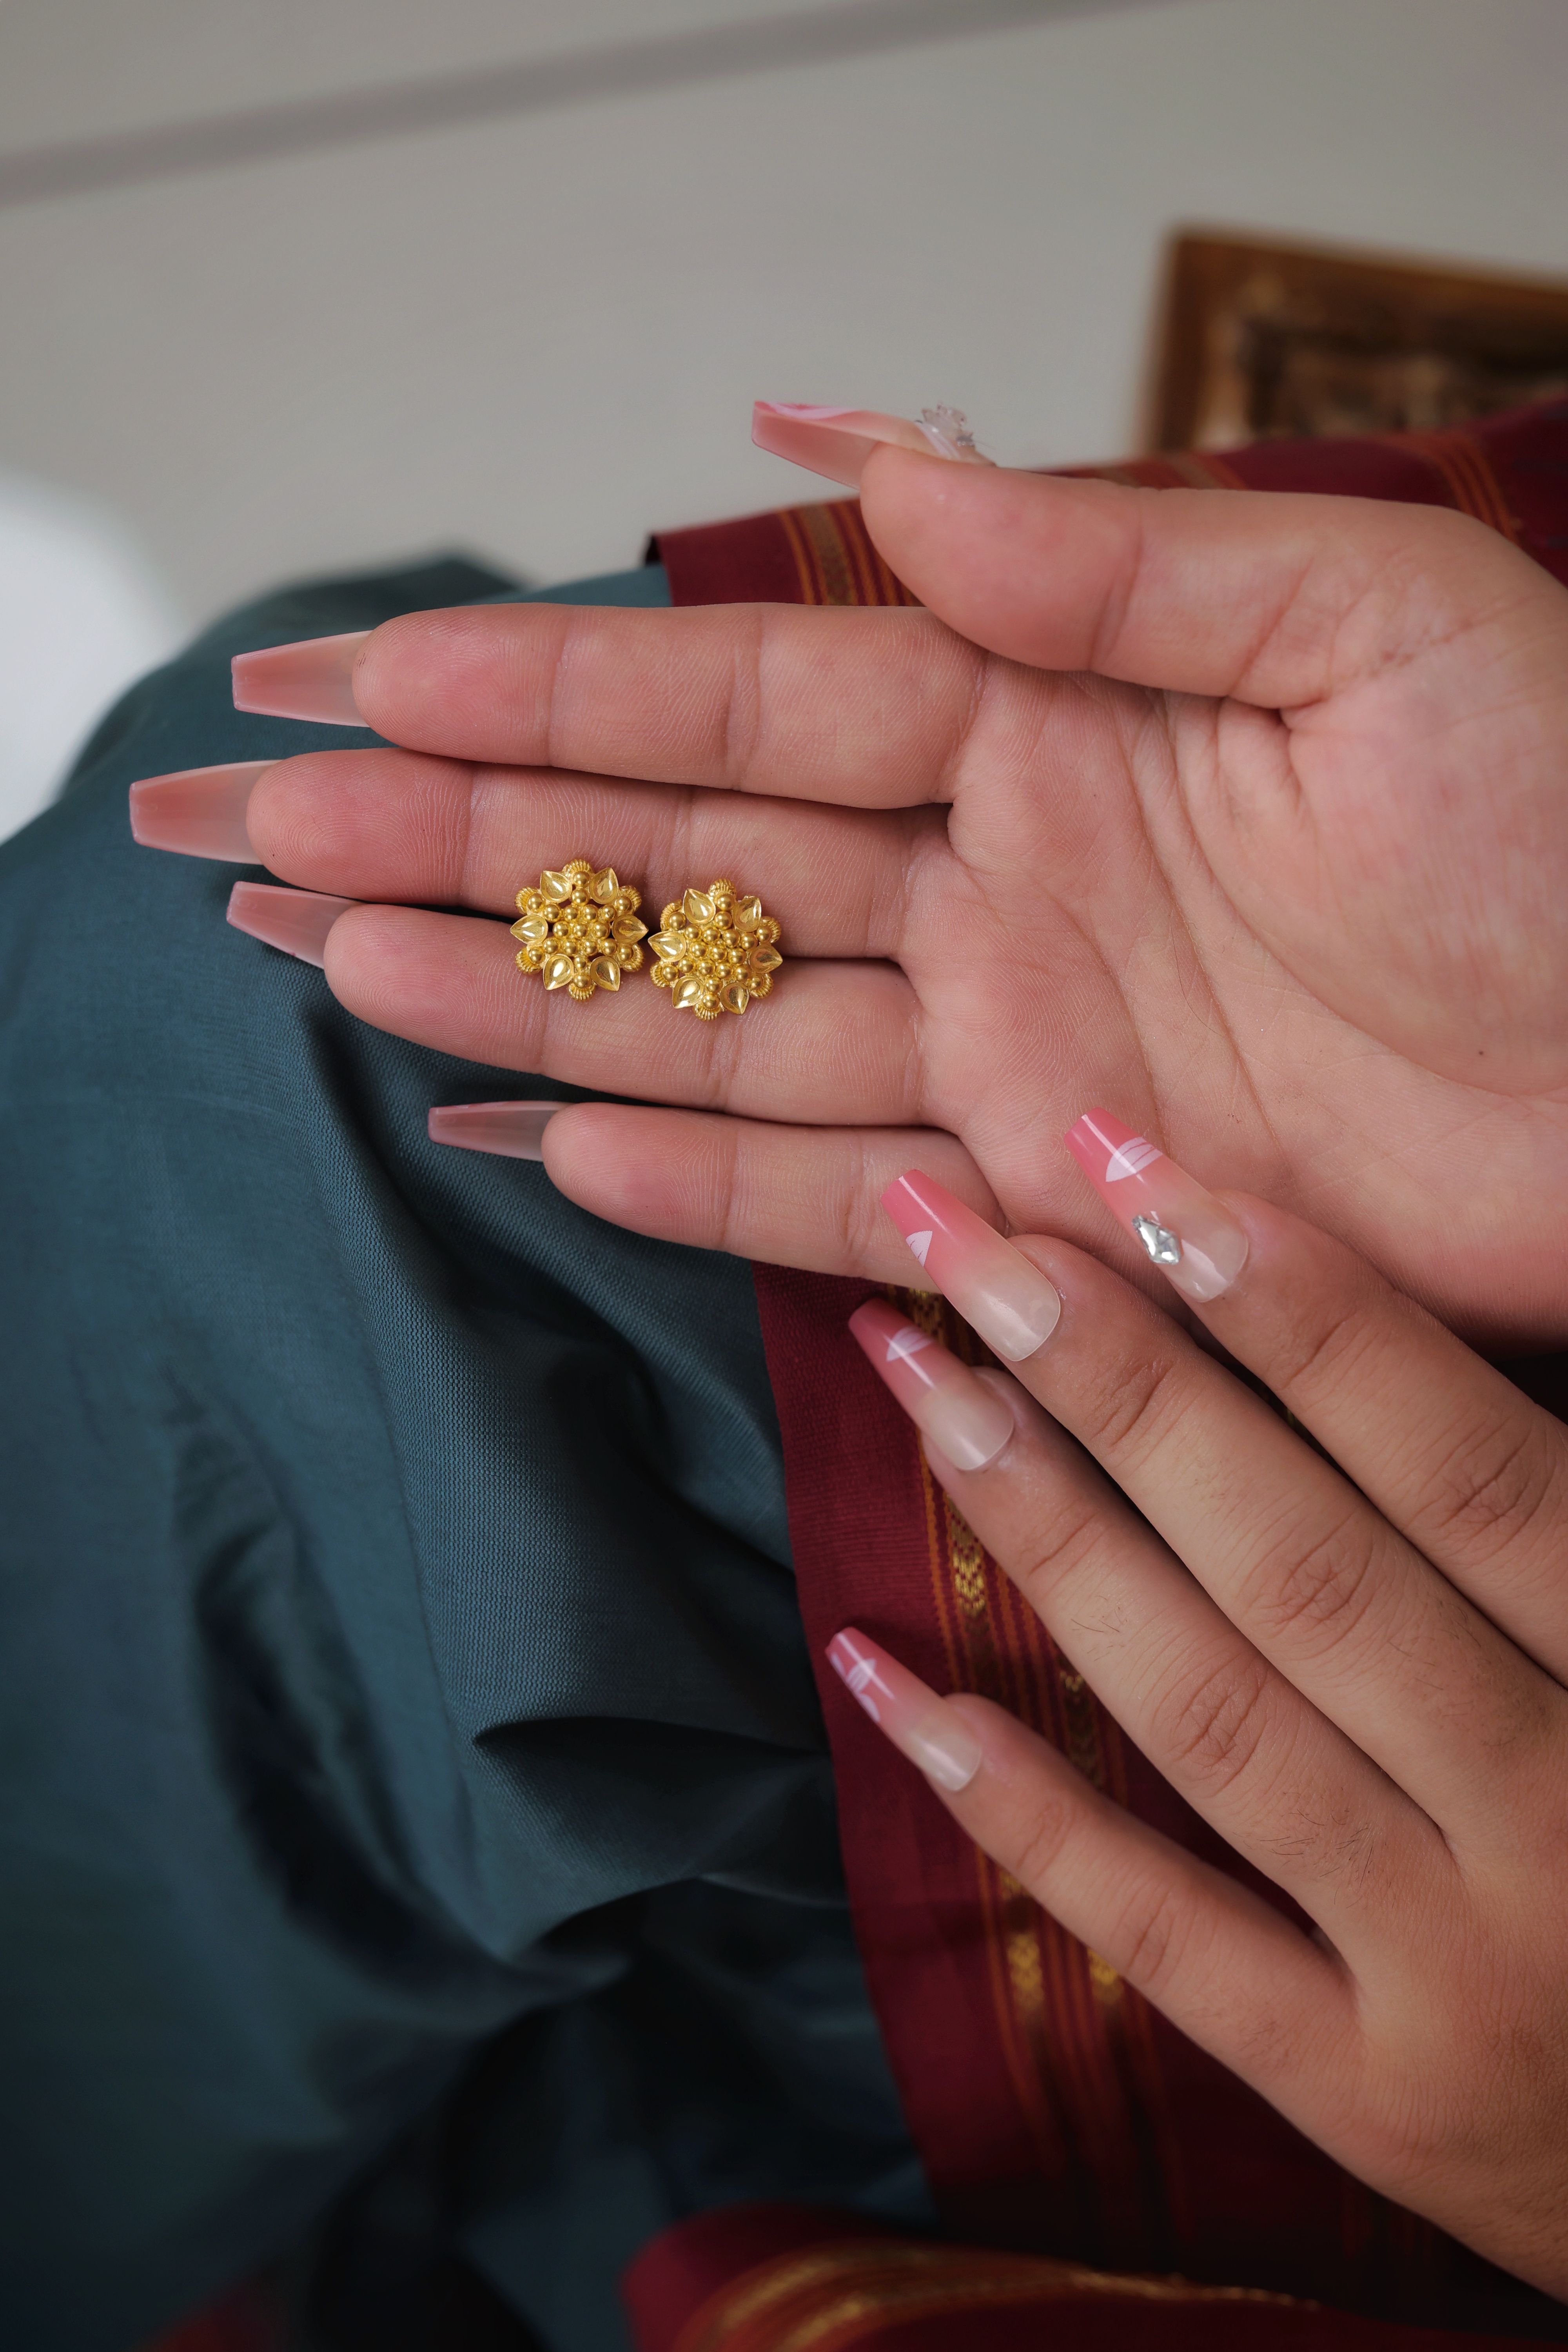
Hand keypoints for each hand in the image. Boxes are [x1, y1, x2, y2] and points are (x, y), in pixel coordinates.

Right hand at [149, 446, 1567, 1344]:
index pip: (743, 687)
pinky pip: (823, 1181)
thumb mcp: (1371, 623)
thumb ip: (1111, 553)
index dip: (545, 682)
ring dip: (515, 992)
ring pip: (705, 1013)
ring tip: (326, 958)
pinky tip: (532, 1133)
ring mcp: (1001, 1046)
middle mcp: (989, 876)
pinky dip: (687, 1169)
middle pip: (669, 849)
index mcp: (1048, 711)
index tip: (366, 675)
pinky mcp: (1042, 1196)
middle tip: (252, 818)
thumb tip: (884, 461)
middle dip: (455, 834)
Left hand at [828, 1121, 1567, 2299]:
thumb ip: (1556, 1528)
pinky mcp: (1366, 2097)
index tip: (1143, 1177)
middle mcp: (1561, 1824)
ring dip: (1046, 1535)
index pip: (1467, 1471)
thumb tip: (1417, 1342)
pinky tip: (875, 1667)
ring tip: (914, 1381)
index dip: (1306, 1316)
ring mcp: (1454, 1975)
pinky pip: (1161, 1929)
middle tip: (959, 1239)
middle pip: (1307, 1569)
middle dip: (1121, 1384)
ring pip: (1214, 1718)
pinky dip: (1010, 1799)